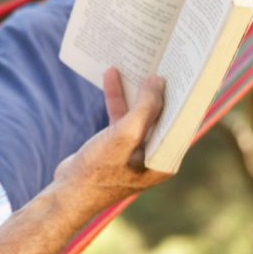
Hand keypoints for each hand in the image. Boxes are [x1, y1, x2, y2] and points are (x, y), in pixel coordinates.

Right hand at [53, 68, 173, 210]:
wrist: (67, 193)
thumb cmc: (97, 170)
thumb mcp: (124, 135)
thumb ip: (145, 108)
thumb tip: (158, 81)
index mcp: (165, 159)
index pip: (180, 122)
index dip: (183, 97)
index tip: (185, 71)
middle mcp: (154, 155)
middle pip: (162, 115)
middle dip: (159, 89)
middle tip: (164, 60)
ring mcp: (134, 150)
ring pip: (140, 113)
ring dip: (135, 90)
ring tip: (136, 62)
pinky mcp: (115, 145)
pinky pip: (121, 117)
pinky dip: (117, 98)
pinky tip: (111, 76)